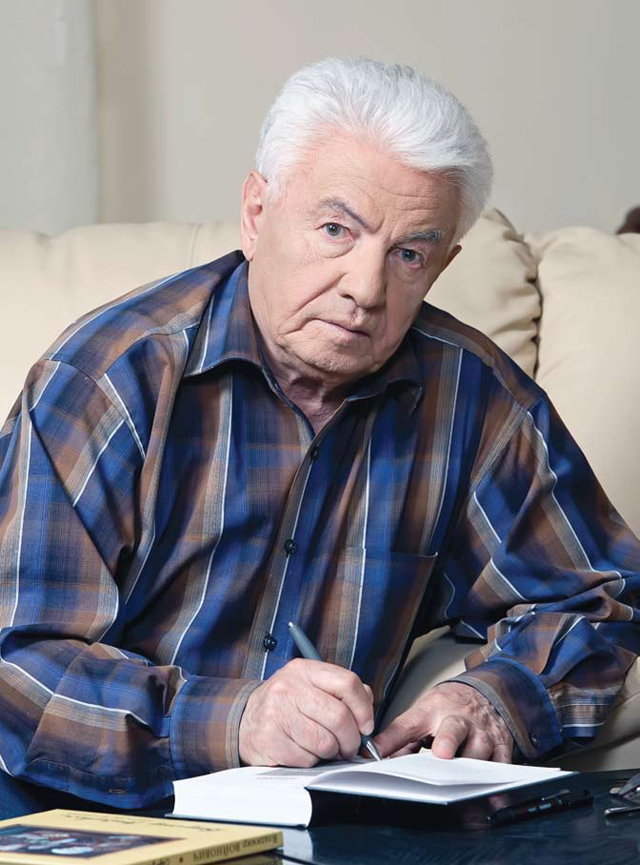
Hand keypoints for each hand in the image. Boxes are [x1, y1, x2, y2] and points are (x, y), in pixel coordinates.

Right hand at [239, 658, 373, 766]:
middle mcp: (289, 687)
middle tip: (349, 747)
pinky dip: (311, 761)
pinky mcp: (270, 739)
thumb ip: (340, 693)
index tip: (366, 726)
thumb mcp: (310, 686)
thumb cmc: (286, 705)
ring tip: (321, 747)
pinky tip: (301, 751)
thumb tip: (367, 714)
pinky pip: (307, 759)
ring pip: (326, 742)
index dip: (364, 709)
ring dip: (331, 753)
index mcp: (304, 670)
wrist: (245, 720)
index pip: (348, 682)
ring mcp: (277, 712)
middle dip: (351, 739)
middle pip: (340, 717)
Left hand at [374, 682, 512, 762]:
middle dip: (448, 740)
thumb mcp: (421, 713)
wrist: (482, 691)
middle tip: (441, 752)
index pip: (407, 725)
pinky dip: (496, 775)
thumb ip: (401, 737)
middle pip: (453, 728)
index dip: (391, 740)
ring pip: (480, 748)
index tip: (377, 753)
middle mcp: (458, 718)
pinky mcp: (501, 743)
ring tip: (462, 775)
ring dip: (470, 761)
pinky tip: (488, 786)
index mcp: (432, 711)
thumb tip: (378, 759)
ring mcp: (481, 730)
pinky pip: (502, 761)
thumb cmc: (448, 706)